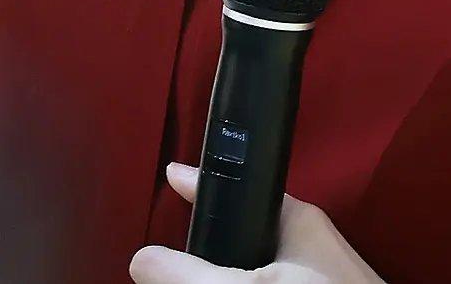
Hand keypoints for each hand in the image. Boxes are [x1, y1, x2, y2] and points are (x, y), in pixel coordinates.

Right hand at [128, 161, 385, 282]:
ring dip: (219, 276)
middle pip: (242, 240)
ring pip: (252, 272)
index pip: (242, 190)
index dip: (204, 185)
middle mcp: (305, 252)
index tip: (172, 176)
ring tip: (183, 280)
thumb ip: (194, 275)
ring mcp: (309, 281)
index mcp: (297, 222)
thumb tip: (140, 259)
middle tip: (165, 266)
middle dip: (204, 254)